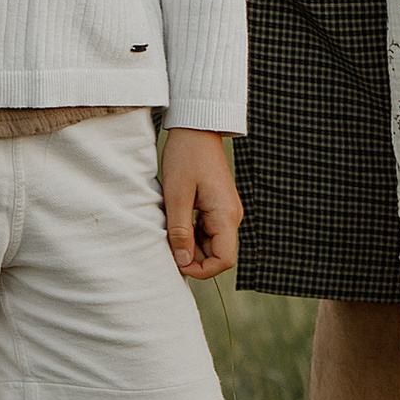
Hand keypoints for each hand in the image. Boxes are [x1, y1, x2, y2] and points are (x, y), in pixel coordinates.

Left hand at [163, 129, 241, 279]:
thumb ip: (180, 232)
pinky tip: (176, 220)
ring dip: (190, 244)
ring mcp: (226, 211)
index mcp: (226, 215)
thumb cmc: (186, 156)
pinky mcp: (218, 206)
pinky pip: (208, 230)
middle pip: (217, 254)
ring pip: (211, 243)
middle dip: (194, 257)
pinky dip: (192, 233)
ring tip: (170, 228)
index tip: (178, 263)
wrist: (197, 128)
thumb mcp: (176, 195)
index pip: (224, 260)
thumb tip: (183, 262)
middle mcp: (231, 216)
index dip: (202, 270)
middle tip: (168, 244)